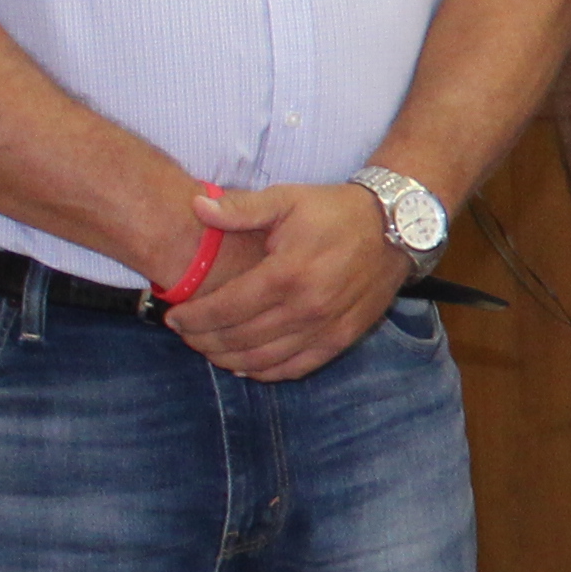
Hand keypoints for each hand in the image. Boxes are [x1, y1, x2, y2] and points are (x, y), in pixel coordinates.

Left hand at [161, 182, 406, 380]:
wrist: (396, 229)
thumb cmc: (336, 211)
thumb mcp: (287, 199)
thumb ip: (240, 209)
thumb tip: (197, 206)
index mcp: (287, 273)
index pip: (226, 308)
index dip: (194, 317)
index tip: (174, 317)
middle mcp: (306, 308)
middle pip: (239, 338)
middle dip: (204, 340)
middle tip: (185, 334)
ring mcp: (326, 328)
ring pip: (263, 359)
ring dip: (228, 359)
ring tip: (208, 349)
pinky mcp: (342, 339)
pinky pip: (295, 367)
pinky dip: (265, 372)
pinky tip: (245, 365)